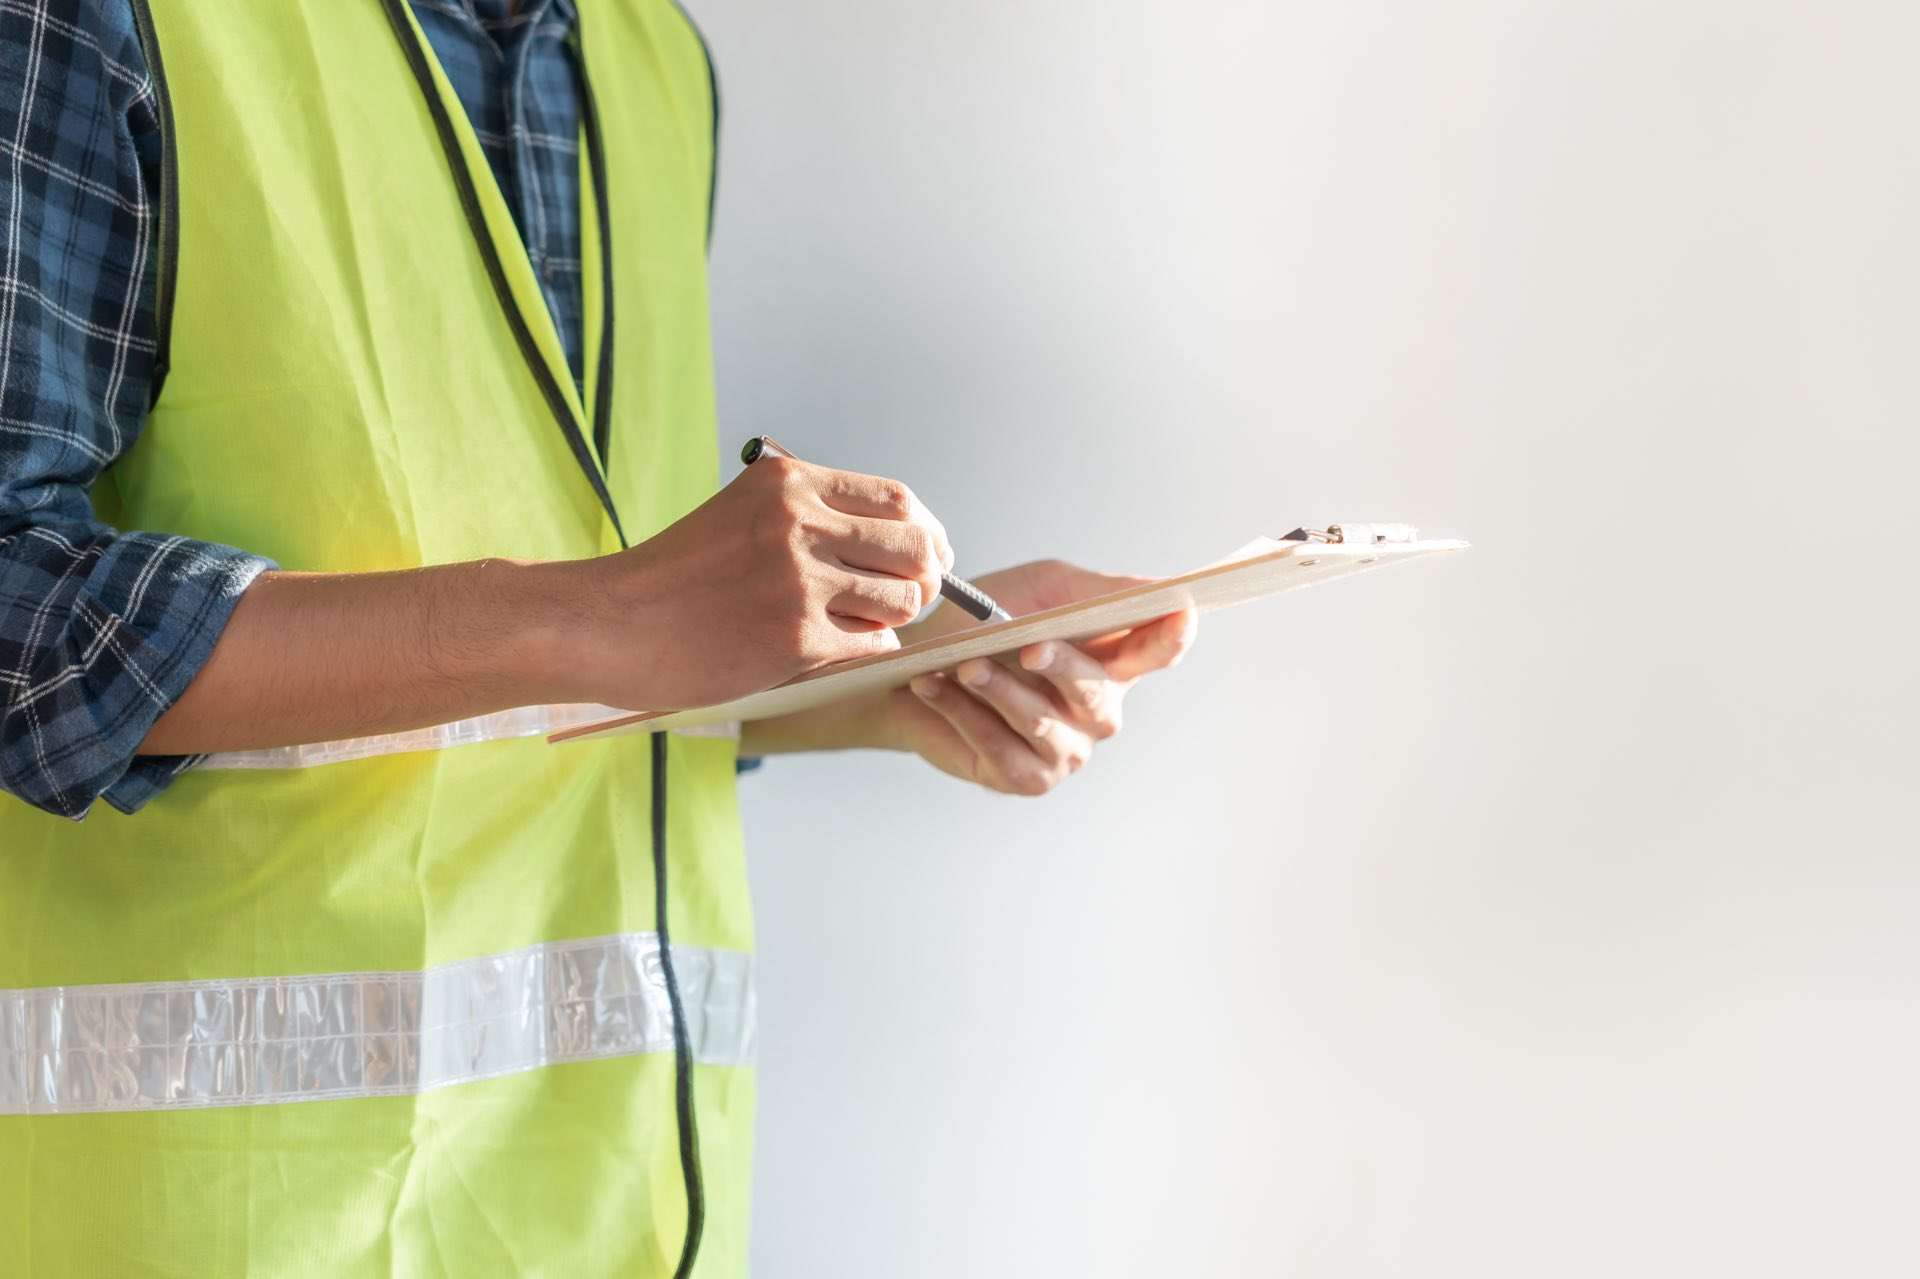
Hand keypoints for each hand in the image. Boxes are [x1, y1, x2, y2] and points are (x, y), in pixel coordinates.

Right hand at [560, 456, 952, 709]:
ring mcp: (800, 581)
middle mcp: (800, 523)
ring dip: (893, 618)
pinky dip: (868, 650)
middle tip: (913, 598)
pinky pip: (873, 644)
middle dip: (926, 578)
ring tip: (855, 626)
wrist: (606, 624)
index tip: (932, 554)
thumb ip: (812, 520)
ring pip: (901, 600)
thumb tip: (902, 546)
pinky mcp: (797, 639)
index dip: (927, 531)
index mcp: (788, 484)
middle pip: (914, 547)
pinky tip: (833, 651)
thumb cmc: (674, 579)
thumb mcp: (741, 518)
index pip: (897, 498)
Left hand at [886, 560, 1196, 794]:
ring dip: (1000, 691)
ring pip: (1042, 724)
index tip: (1180, 615)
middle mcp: (1098, 710)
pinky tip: (932, 686)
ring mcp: (1067, 749)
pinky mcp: (1026, 778)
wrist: (921, 663)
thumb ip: (1096, 591)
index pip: (1158, 651)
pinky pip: (998, 748)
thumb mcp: (1042, 589)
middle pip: (1095, 691)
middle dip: (1062, 667)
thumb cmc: (988, 621)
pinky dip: (963, 714)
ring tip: (965, 665)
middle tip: (1029, 647)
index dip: (1173, 636)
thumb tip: (1160, 590)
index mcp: (1113, 660)